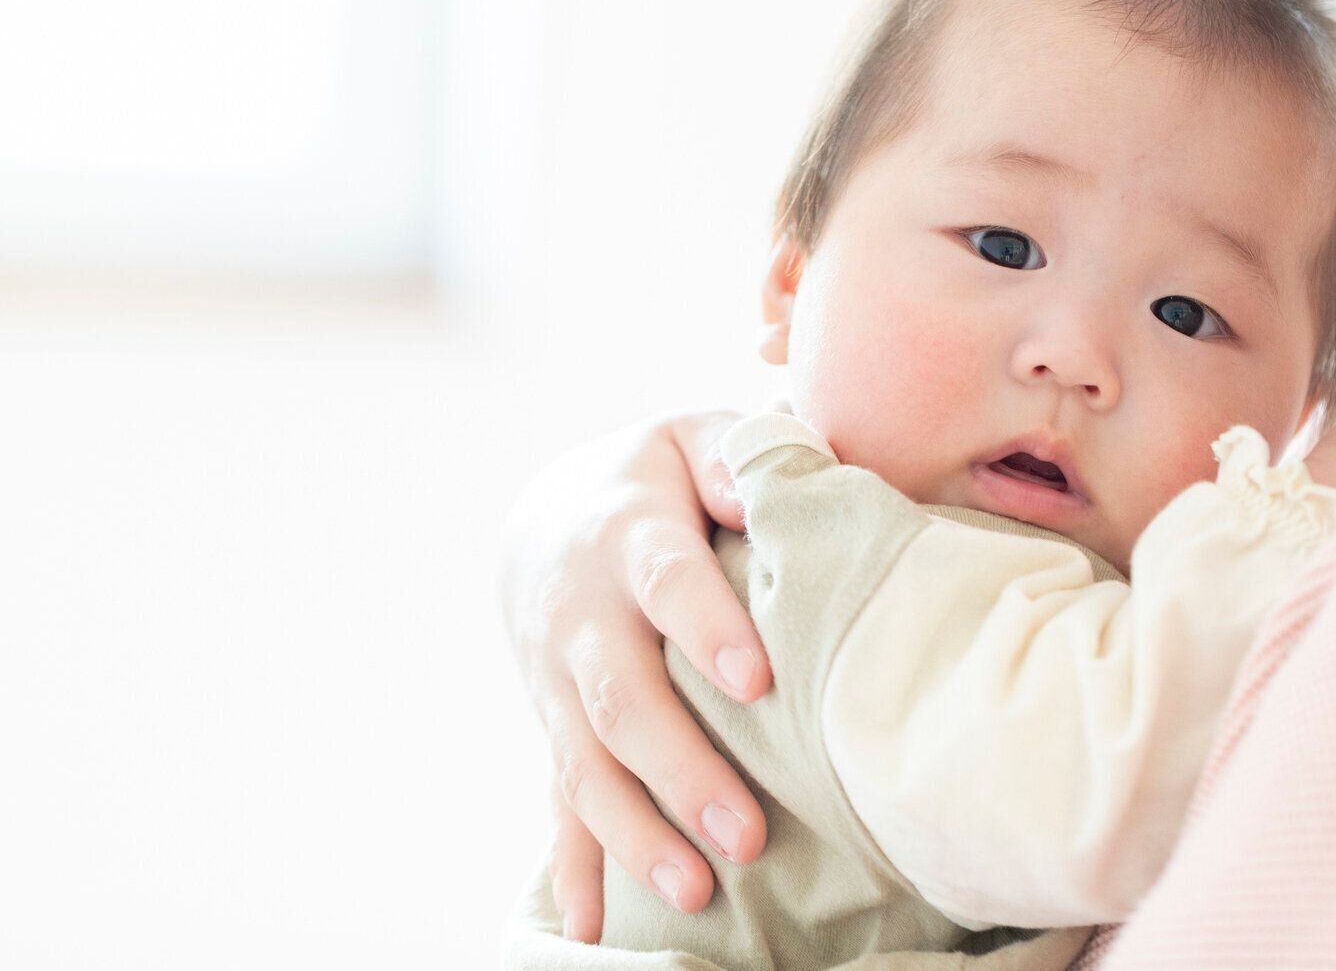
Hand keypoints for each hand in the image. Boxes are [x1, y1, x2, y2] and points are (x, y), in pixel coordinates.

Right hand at [500, 410, 769, 941]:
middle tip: (745, 832)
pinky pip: (557, 801)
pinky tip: (589, 932)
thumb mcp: (692, 438)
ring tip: (700, 892)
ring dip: (638, 834)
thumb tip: (765, 482)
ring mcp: (558, 680)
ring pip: (587, 765)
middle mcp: (583, 615)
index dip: (707, 629)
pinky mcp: (555, 725)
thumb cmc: (659, 475)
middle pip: (623, 698)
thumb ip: (736, 455)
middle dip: (680, 769)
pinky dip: (572, 868)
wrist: (548, 511)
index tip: (757, 681)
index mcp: (629, 533)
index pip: (668, 582)